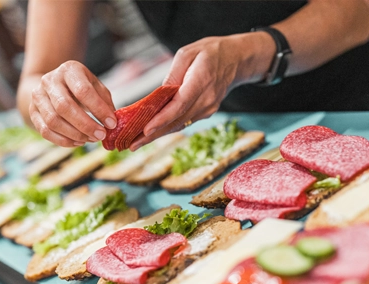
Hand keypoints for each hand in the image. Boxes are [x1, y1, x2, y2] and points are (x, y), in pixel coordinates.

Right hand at [29, 60, 116, 146]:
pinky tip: (78, 142)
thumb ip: (105, 102)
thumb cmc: (81, 87)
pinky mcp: (32, 112)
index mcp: (69, 70)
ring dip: (75, 134)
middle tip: (100, 136)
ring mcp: (38, 96)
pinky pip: (45, 131)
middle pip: (64, 106)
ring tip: (91, 139)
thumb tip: (112, 124)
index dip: (98, 109)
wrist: (54, 86)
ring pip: (53, 121)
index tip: (111, 124)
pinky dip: (63, 140)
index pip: (83, 90)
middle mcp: (50, 80)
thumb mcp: (95, 87)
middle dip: (85, 125)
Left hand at [129, 32, 273, 149]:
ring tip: (136, 143)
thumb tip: (159, 93)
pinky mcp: (206, 112)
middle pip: (177, 121)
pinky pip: (184, 121)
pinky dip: (167, 128)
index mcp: (201, 81)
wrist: (236, 60)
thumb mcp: (188, 53)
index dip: (162, 119)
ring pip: (179, 124)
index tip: (146, 130)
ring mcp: (208, 109)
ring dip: (158, 135)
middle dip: (153, 134)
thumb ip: (173, 73)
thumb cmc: (211, 52)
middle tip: (132, 145)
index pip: (179, 105)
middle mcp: (206, 100)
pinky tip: (152, 133)